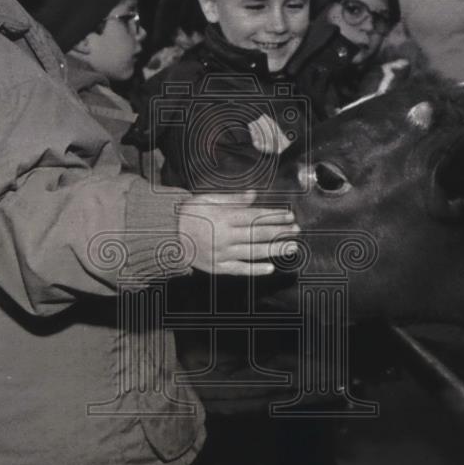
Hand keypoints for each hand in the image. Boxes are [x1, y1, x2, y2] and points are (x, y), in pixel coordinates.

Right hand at [177, 190, 298, 275]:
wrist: (167, 234)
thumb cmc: (189, 213)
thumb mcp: (208, 199)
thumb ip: (232, 199)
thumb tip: (254, 195)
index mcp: (223, 218)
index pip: (255, 217)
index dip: (274, 216)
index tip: (289, 216)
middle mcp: (225, 237)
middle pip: (258, 234)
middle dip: (279, 232)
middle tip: (296, 230)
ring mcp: (221, 254)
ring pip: (253, 252)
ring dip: (274, 250)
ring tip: (291, 248)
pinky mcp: (217, 267)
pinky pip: (239, 270)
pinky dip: (255, 270)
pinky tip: (270, 268)